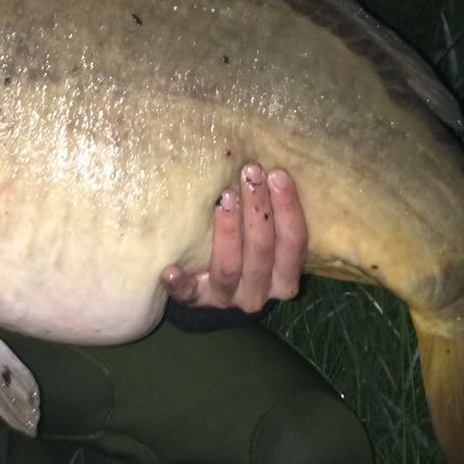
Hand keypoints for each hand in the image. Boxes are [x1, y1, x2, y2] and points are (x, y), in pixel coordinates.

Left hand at [160, 163, 305, 312]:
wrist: (214, 287)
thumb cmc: (247, 248)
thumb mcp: (266, 235)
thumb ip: (270, 211)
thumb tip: (266, 163)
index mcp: (284, 277)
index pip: (294, 243)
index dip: (288, 208)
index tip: (277, 173)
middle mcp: (260, 292)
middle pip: (262, 252)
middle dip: (257, 210)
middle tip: (249, 174)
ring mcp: (227, 299)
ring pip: (229, 268)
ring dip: (228, 232)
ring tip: (223, 199)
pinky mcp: (196, 301)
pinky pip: (188, 294)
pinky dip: (180, 284)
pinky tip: (169, 269)